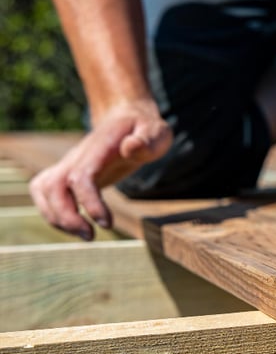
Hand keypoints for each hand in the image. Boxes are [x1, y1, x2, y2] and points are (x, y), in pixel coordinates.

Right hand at [29, 100, 171, 239]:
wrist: (126, 117)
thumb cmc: (144, 128)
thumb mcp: (155, 131)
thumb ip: (147, 140)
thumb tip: (131, 148)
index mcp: (98, 149)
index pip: (81, 177)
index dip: (89, 202)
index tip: (107, 223)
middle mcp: (77, 157)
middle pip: (53, 187)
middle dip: (66, 217)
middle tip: (91, 237)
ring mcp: (69, 164)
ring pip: (43, 191)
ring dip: (56, 218)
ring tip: (85, 235)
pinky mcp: (68, 173)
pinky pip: (45, 193)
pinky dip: (53, 213)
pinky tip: (77, 225)